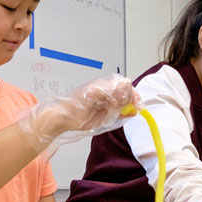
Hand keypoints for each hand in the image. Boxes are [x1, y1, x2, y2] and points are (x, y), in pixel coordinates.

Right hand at [18, 74, 138, 152]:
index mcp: (105, 90)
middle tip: (131, 107)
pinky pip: (110, 91)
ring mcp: (97, 86)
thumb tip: (135, 111)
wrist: (63, 117)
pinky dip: (114, 99)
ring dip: (123, 98)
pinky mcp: (93, 90)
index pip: (125, 86)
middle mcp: (102, 85)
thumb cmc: (80, 117)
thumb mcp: (106, 117)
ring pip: (120, 85)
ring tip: (115, 107)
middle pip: (126, 83)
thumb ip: (120, 113)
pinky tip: (110, 106)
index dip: (134, 95)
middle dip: (132, 96)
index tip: (137, 106)